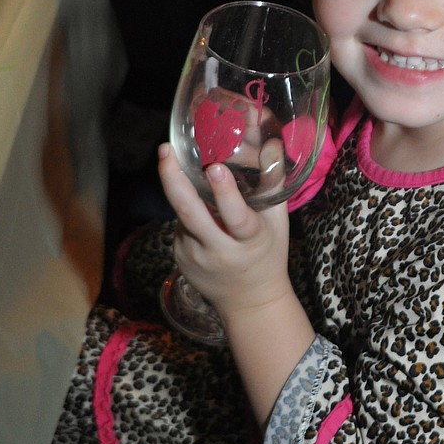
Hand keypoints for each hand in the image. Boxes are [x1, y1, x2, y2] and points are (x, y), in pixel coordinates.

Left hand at [159, 143, 289, 321]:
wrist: (248, 302)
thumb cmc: (268, 253)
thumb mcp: (278, 222)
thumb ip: (273, 182)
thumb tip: (270, 141)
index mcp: (248, 241)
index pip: (236, 217)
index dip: (224, 192)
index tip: (214, 167)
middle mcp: (217, 250)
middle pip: (189, 212)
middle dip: (173, 178)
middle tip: (165, 150)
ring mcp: (193, 256)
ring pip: (181, 213)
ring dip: (176, 185)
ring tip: (170, 157)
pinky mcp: (179, 257)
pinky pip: (180, 223)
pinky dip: (185, 207)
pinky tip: (192, 200)